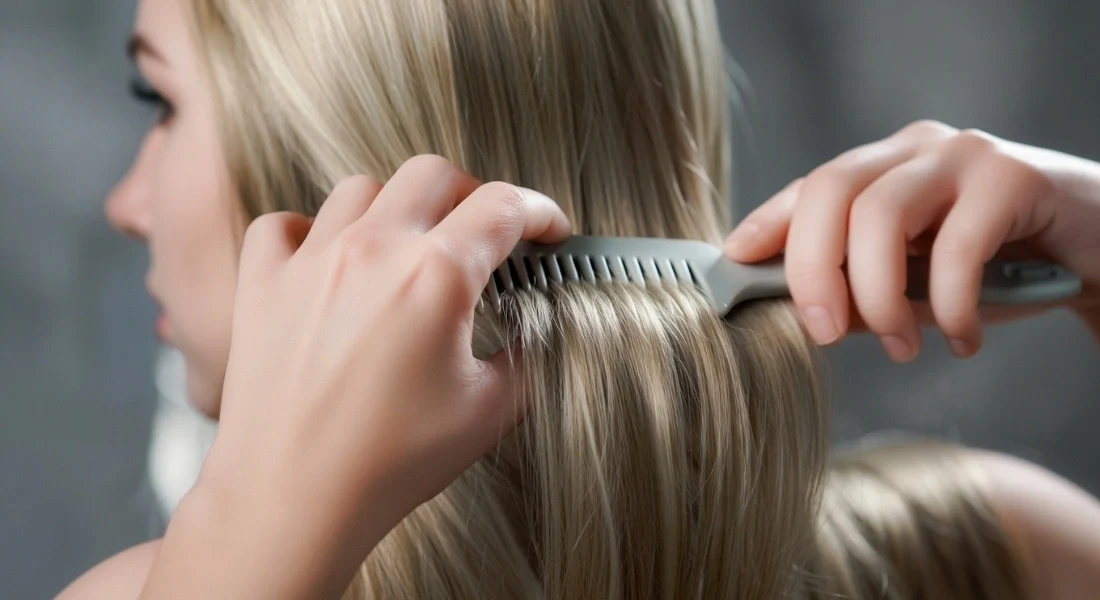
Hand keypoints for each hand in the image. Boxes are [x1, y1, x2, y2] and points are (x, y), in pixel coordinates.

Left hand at [143, 156, 569, 599]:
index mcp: (436, 276)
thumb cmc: (391, 463)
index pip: (505, 206)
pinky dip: (312, 231)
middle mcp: (372, 250)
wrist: (292, 500)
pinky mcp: (263, 283)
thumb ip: (525, 354)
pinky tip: (331, 262)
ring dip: (396, 209)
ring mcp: (311, 261)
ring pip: (361, 188)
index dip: (541, 212)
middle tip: (484, 236)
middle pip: (434, 174)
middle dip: (471, 196)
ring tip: (408, 250)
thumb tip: (530, 325)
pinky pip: (285, 223)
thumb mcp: (489, 412)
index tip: (550, 230)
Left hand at [724, 121, 1099, 360]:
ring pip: (881, 213)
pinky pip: (955, 246)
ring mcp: (962, 157)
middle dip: (811, 268)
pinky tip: (962, 339)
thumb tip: (802, 313)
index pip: (807, 188)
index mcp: (880, 168)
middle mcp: (914, 151)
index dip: (766, 224)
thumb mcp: (915, 285)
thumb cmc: (996, 269)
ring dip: (878, 294)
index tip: (733, 264)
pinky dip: (949, 306)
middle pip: (830, 190)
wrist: (1097, 252)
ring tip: (900, 346)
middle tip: (825, 332)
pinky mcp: (1013, 177)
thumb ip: (861, 290)